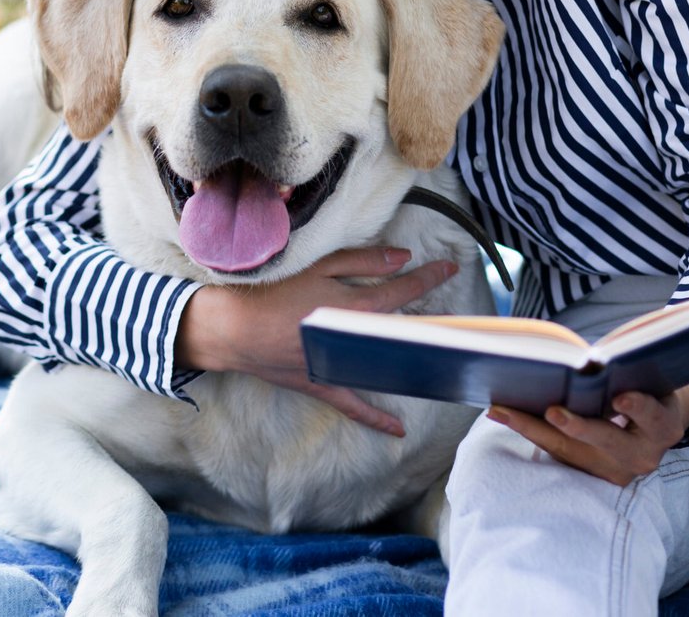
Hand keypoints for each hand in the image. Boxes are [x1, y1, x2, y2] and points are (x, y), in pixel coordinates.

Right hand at [176, 248, 458, 436]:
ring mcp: (339, 367)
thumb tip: (404, 258)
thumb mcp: (317, 265)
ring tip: (439, 356)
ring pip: (385, 368)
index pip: (402, 290)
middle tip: (456, 317)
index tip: (451, 268)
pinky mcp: (321, 385)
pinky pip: (352, 406)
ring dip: (411, 361)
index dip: (429, 278)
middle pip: (401, 331)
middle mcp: (352, 340)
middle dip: (430, 321)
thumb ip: (362, 261)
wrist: (233, 327)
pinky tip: (398, 430)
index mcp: (353, 305)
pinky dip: (375, 418)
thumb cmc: (273, 290)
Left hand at [486, 386, 688, 485]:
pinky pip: (555, 452)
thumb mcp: (646, 380)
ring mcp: (614, 470)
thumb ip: (626, 372)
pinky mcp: (589, 474)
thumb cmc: (645, 389)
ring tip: (500, 410)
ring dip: (531, 427)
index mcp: (663, 427)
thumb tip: (588, 359)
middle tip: (553, 412)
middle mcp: (642, 455)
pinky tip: (501, 413)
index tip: (620, 397)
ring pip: (569, 450)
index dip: (638, 408)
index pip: (652, 418)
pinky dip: (528, 431)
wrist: (654, 425)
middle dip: (579, 427)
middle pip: (607, 441)